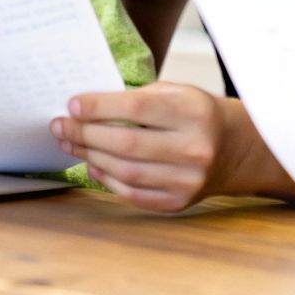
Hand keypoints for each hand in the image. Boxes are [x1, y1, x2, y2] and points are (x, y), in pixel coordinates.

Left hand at [50, 82, 294, 211]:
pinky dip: (107, 180)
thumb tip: (84, 110)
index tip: (72, 105)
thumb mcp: (176, 93)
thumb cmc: (194, 113)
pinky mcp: (179, 202)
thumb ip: (137, 99)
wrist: (234, 148)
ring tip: (71, 144)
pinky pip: (132, 193)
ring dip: (90, 157)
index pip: (137, 109)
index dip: (99, 107)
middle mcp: (194, 148)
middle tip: (60, 126)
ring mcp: (188, 180)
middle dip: (85, 134)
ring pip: (125, 171)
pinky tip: (93, 165)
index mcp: (194, 111)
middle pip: (126, 143)